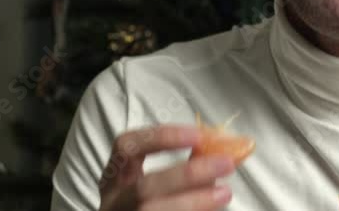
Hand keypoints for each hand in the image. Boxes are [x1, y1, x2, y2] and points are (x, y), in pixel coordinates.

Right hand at [98, 124, 234, 210]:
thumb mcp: (158, 183)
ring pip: (154, 210)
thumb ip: (184, 167)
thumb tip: (219, 151)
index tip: (198, 135)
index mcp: (115, 177)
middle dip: (187, 174)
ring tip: (224, 193)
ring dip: (194, 201)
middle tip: (225, 164)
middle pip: (144, 187)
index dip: (161, 137)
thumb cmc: (152, 203)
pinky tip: (210, 209)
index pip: (128, 147)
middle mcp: (114, 201)